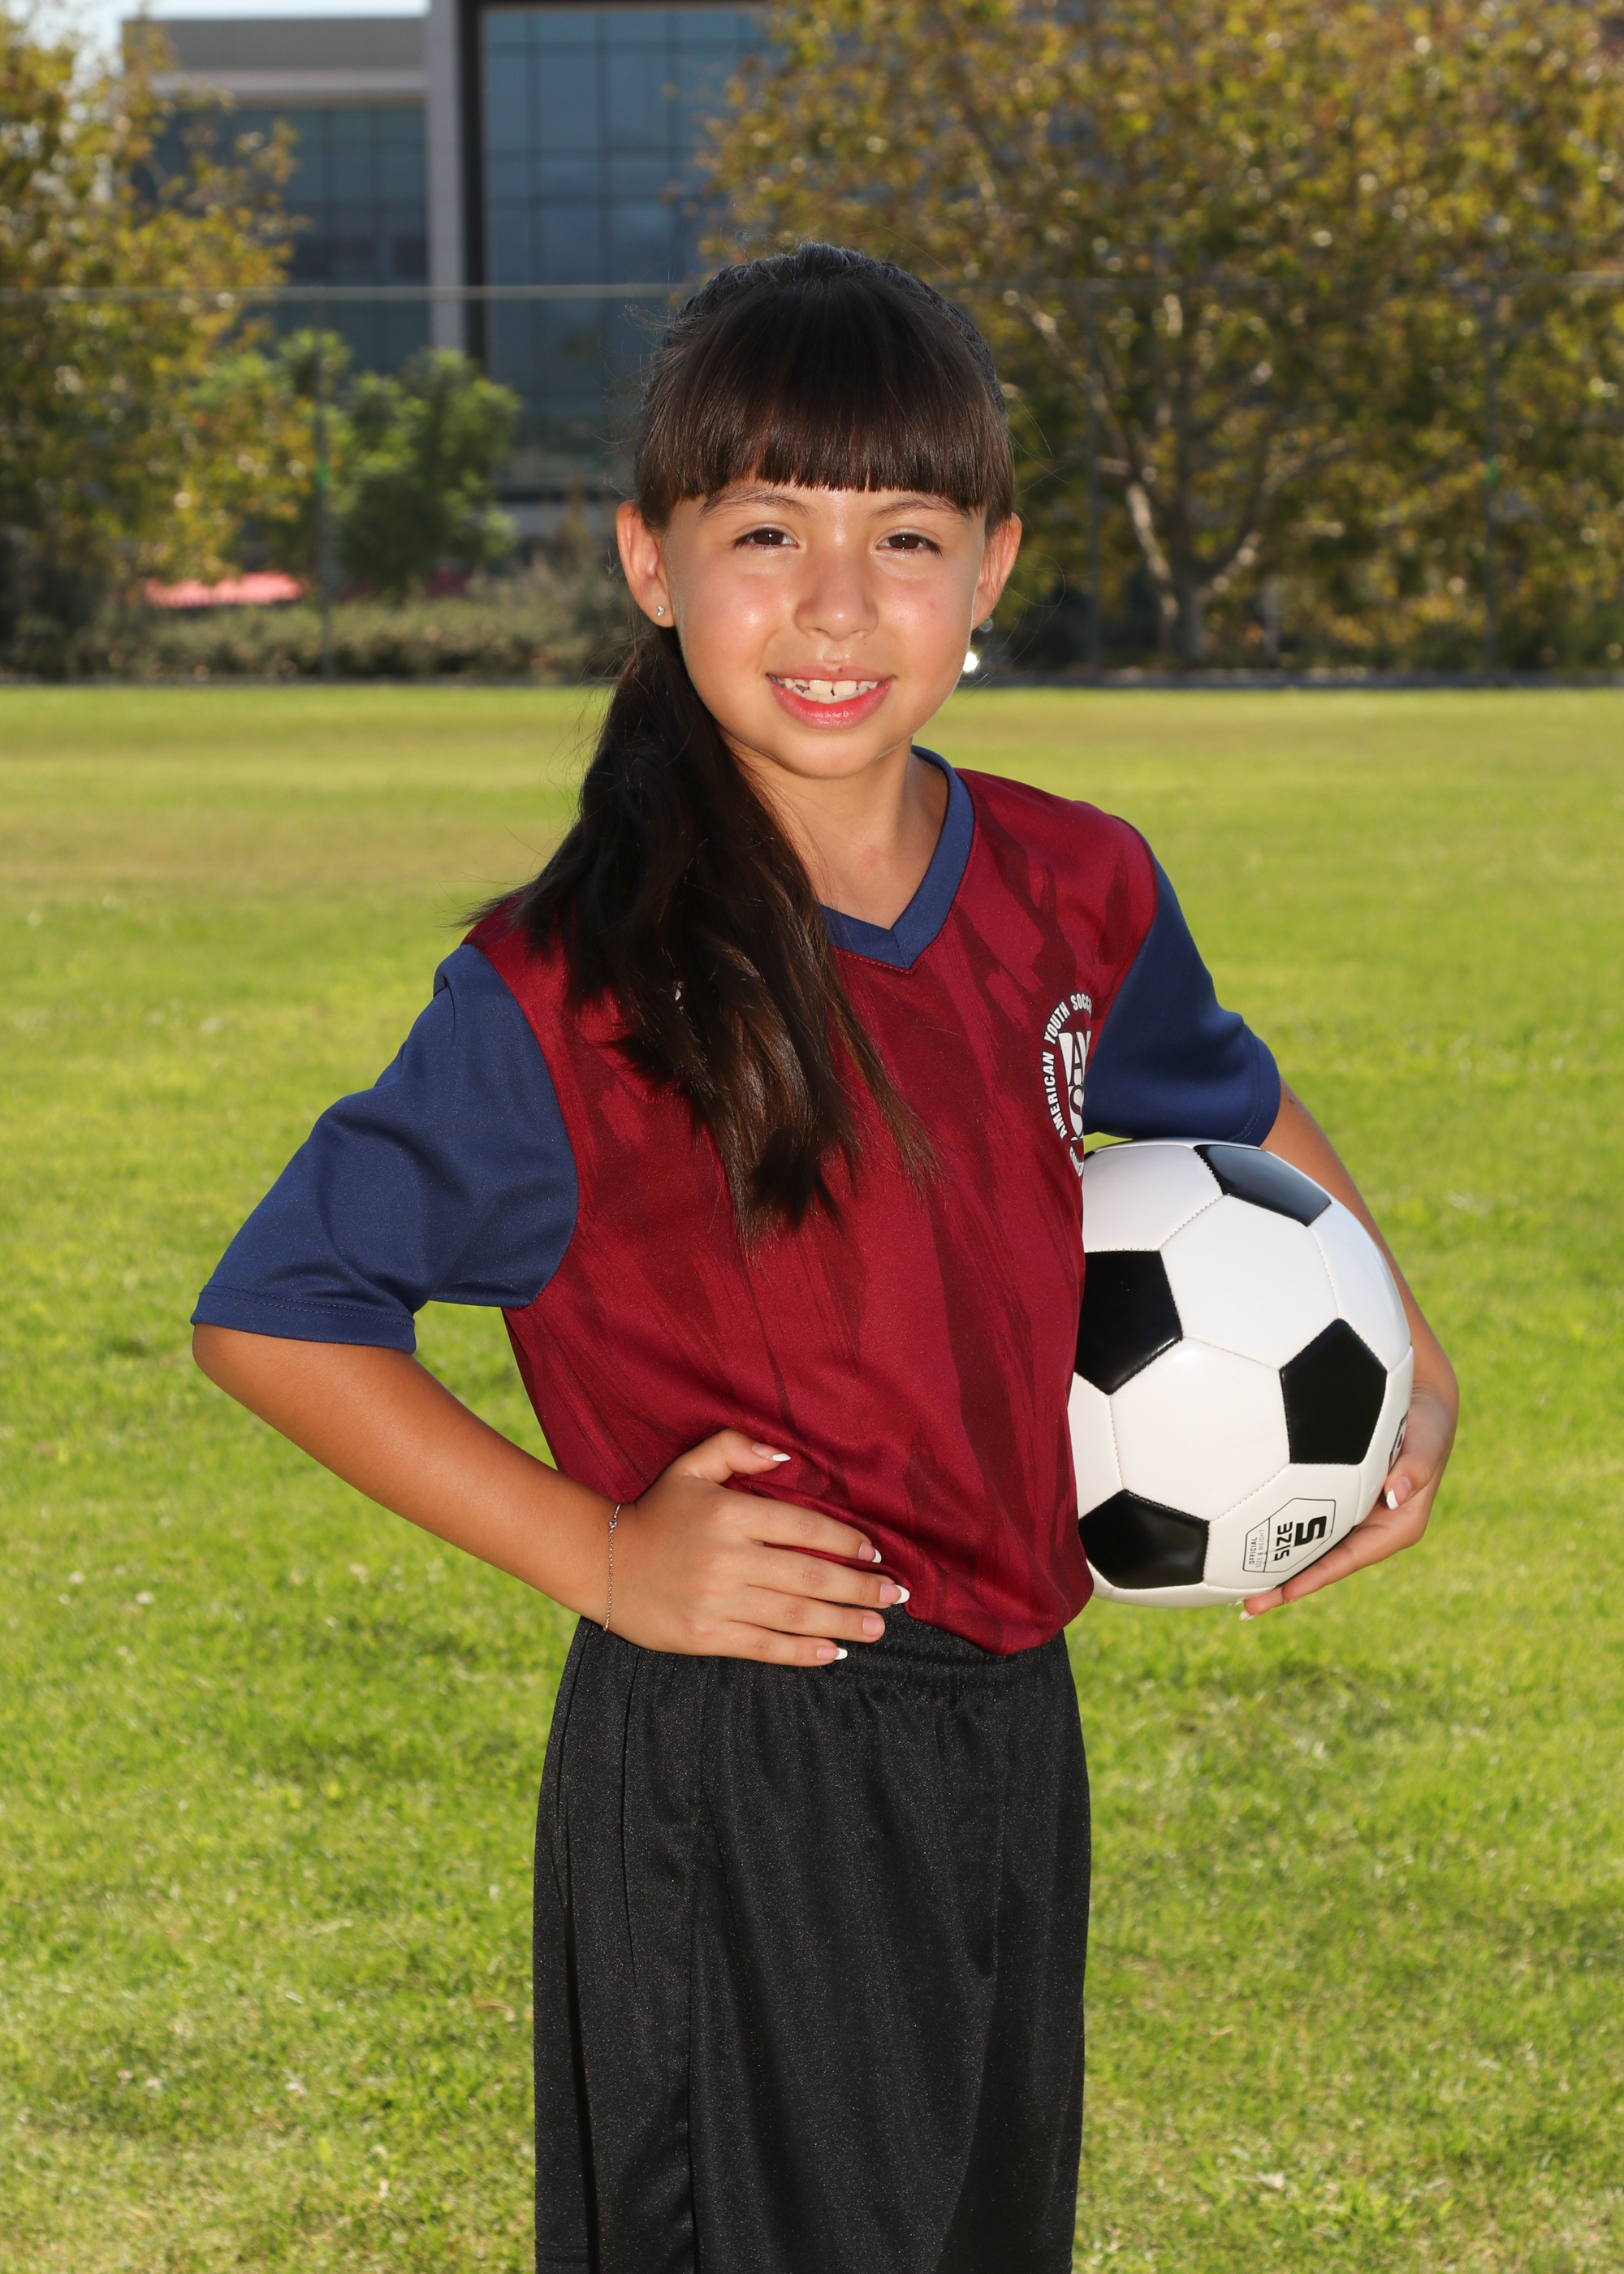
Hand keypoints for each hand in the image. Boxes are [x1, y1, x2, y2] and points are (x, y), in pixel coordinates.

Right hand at [607, 1430, 907, 1664]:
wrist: (599, 1562)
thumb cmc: (656, 1512)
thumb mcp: (690, 1467)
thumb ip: (737, 1448)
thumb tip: (788, 1456)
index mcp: (729, 1513)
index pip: (804, 1528)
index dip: (847, 1542)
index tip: (876, 1552)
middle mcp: (727, 1558)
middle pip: (810, 1576)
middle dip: (860, 1587)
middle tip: (898, 1595)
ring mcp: (716, 1601)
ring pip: (794, 1615)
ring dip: (844, 1622)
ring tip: (878, 1626)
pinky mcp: (705, 1636)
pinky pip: (764, 1646)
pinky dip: (803, 1653)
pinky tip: (835, 1652)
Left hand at [1240, 1373, 1457, 1618]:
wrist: (1421, 1400)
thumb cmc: (1426, 1422)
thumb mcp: (1427, 1441)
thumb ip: (1415, 1466)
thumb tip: (1397, 1491)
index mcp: (1396, 1527)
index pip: (1350, 1560)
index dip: (1317, 1577)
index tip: (1286, 1594)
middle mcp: (1372, 1529)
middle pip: (1323, 1563)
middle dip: (1287, 1585)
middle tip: (1247, 1605)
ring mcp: (1353, 1516)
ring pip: (1311, 1547)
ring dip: (1278, 1566)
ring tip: (1237, 1587)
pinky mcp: (1337, 1498)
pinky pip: (1306, 1520)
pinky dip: (1279, 1531)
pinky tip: (1245, 1539)